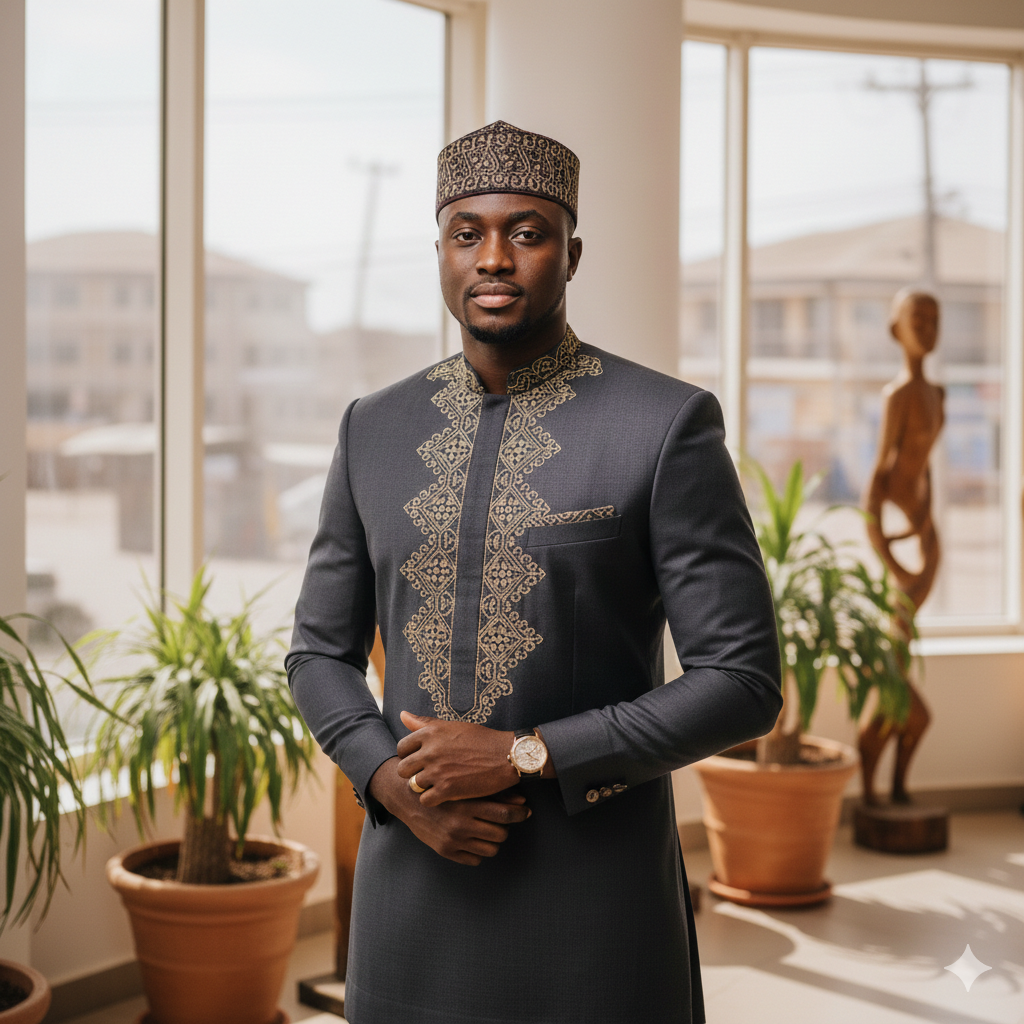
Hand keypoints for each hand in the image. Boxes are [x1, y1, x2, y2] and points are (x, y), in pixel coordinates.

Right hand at [368, 757, 529, 865]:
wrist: (407, 796)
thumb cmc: (441, 785)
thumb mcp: (465, 783)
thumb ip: (493, 791)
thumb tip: (522, 801)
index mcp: (467, 804)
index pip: (504, 814)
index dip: (519, 814)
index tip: (525, 811)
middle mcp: (460, 824)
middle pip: (501, 834)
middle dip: (505, 827)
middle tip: (503, 819)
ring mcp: (452, 840)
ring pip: (491, 849)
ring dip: (493, 840)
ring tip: (489, 829)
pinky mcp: (445, 851)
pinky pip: (474, 859)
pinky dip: (478, 850)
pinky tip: (474, 838)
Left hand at [396, 711, 518, 806]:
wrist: (506, 756)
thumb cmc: (481, 739)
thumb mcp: (452, 726)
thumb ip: (425, 723)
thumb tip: (402, 714)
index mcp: (431, 733)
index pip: (402, 748)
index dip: (408, 756)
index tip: (419, 760)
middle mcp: (430, 751)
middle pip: (403, 768)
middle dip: (412, 773)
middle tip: (426, 775)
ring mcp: (437, 771)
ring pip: (413, 785)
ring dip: (423, 787)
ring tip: (436, 784)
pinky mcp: (447, 789)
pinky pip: (425, 800)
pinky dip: (432, 800)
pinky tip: (443, 795)